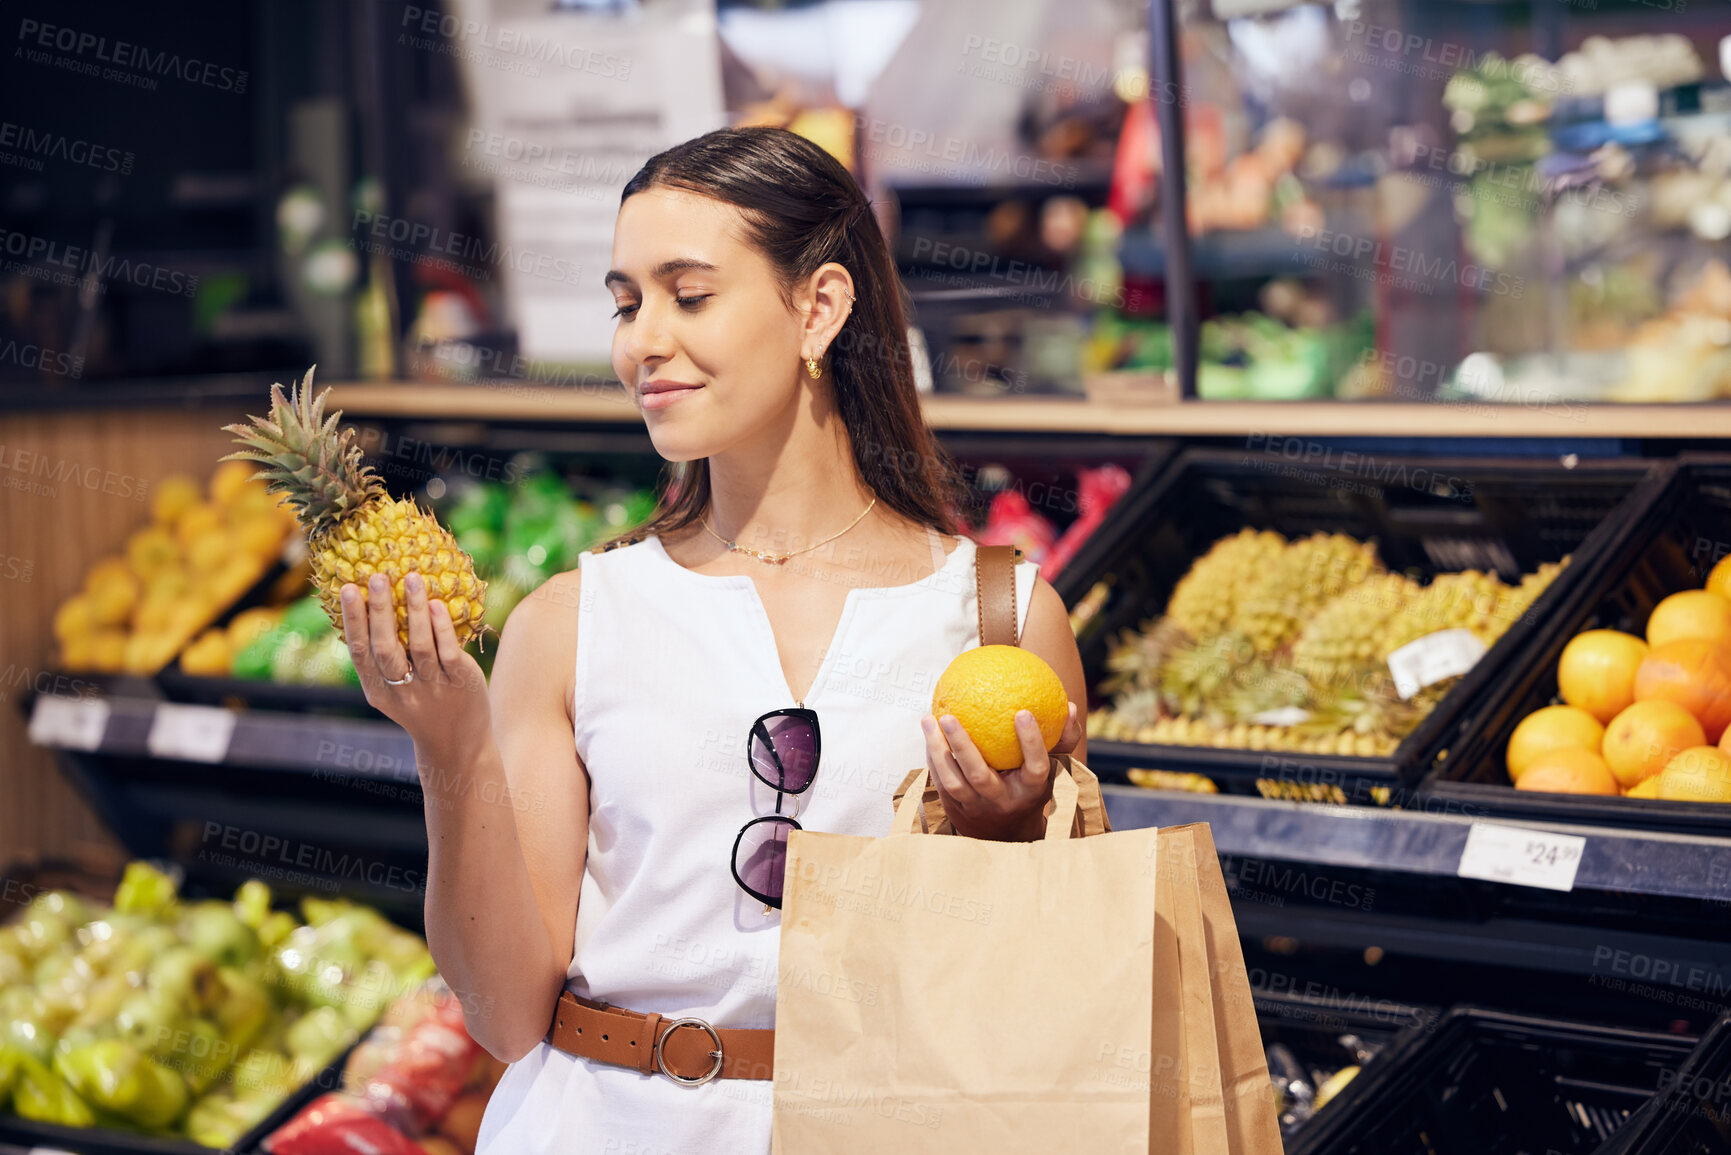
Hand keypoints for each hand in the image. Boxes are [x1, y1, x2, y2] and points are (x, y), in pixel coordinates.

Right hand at [340, 571, 492, 770]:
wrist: (458, 743)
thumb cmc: (423, 706)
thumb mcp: (395, 691)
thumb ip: (384, 660)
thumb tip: (373, 606)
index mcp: (378, 691)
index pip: (360, 653)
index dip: (353, 620)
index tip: (349, 588)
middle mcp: (402, 691)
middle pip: (385, 647)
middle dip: (379, 611)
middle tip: (377, 577)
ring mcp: (432, 688)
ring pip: (419, 646)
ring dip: (414, 610)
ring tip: (412, 579)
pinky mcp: (460, 683)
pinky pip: (448, 651)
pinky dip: (441, 627)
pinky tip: (436, 604)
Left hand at [920, 702, 1082, 840]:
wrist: (1006, 831)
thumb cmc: (1031, 785)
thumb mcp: (1052, 767)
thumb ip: (1062, 738)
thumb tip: (1070, 706)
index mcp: (1030, 790)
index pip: (1035, 767)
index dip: (1031, 742)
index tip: (1023, 712)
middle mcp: (1002, 801)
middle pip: (979, 776)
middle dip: (963, 746)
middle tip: (949, 715)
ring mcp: (976, 807)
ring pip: (953, 781)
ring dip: (938, 751)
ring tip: (929, 719)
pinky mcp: (955, 809)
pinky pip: (941, 782)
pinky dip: (933, 757)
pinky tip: (929, 731)